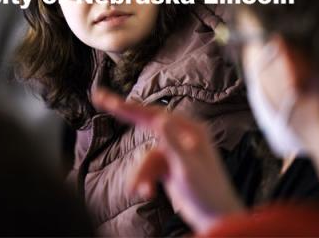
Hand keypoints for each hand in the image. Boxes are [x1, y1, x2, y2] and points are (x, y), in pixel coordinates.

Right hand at [92, 88, 244, 233]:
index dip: (129, 106)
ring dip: (140, 174)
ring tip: (140, 192)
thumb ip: (173, 144)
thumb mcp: (189, 169)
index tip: (109, 100)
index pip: (154, 114)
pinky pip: (149, 167)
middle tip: (99, 97)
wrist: (218, 220)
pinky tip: (147, 193)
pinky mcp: (169, 164)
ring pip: (146, 155)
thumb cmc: (209, 194)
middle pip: (146, 121)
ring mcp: (175, 149)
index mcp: (190, 130)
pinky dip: (145, 180)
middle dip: (124, 114)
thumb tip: (159, 119)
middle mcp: (182, 135)